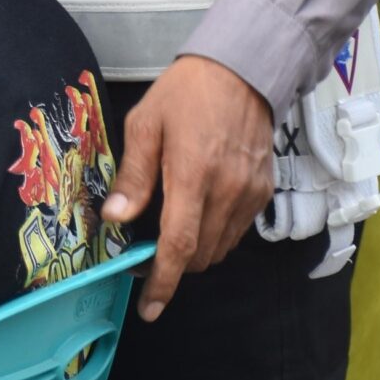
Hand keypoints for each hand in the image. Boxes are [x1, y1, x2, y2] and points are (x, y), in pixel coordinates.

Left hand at [100, 54, 273, 320]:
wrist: (241, 72)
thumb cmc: (184, 95)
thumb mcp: (144, 125)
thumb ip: (134, 176)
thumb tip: (116, 218)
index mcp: (193, 175)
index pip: (179, 245)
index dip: (163, 282)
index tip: (149, 307)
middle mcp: (227, 192)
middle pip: (199, 254)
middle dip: (172, 265)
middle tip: (145, 253)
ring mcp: (250, 194)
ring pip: (220, 247)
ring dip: (193, 252)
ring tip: (168, 232)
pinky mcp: (264, 191)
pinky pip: (237, 230)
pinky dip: (214, 234)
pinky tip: (196, 214)